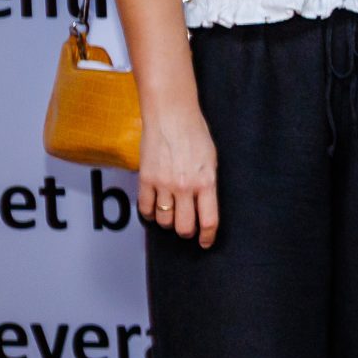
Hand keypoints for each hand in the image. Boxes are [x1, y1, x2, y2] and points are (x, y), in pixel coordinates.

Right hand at [139, 100, 219, 246]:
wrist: (171, 115)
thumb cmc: (195, 134)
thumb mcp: (211, 160)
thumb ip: (208, 184)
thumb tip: (204, 206)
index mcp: (206, 182)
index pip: (209, 220)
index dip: (208, 236)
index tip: (206, 242)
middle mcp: (185, 186)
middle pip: (184, 227)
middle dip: (187, 232)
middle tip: (187, 228)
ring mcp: (163, 184)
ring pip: (164, 220)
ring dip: (168, 222)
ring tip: (171, 213)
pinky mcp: (146, 179)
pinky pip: (145, 208)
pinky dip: (150, 213)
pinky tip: (155, 208)